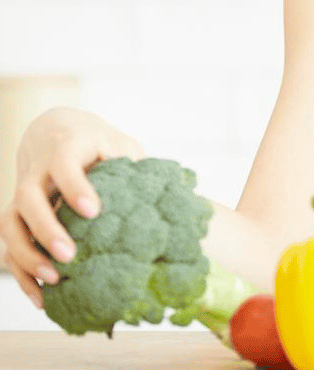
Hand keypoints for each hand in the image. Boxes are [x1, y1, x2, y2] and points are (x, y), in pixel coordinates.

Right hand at [0, 107, 143, 308]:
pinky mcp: (17, 215)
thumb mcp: (119, 143)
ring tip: (54, 280)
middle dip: (46, 229)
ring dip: (28, 255)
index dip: (76, 187)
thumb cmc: (97, 141)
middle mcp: (37, 170)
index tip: (93, 211)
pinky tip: (42, 297)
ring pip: (10, 224)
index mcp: (66, 148)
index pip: (64, 164)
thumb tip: (180, 191)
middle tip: (69, 255)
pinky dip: (22, 272)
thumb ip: (138, 165)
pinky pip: (9, 244)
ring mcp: (22, 194)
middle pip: (28, 198)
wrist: (55, 131)